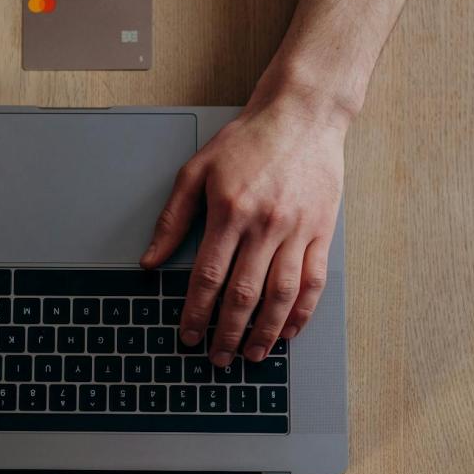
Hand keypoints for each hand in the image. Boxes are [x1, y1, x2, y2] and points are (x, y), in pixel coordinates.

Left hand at [141, 100, 344, 365]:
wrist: (302, 115)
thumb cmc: (247, 141)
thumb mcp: (196, 170)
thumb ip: (172, 218)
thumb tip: (151, 261)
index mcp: (229, 211)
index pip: (208, 277)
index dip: (196, 313)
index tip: (190, 336)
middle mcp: (264, 225)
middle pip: (244, 294)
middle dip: (228, 333)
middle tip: (217, 358)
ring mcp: (297, 230)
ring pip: (281, 296)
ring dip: (266, 333)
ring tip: (253, 355)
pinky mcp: (322, 231)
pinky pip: (313, 281)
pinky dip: (302, 312)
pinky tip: (288, 330)